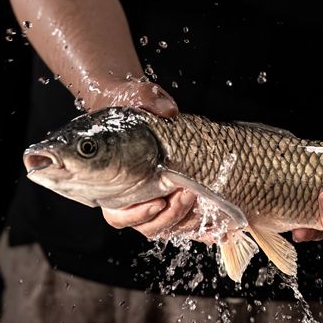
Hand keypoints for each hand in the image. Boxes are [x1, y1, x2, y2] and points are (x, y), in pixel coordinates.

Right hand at [92, 80, 203, 241]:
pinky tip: (210, 215)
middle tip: (185, 194)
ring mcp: (152, 199)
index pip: (118, 215)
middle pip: (147, 226)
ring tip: (195, 194)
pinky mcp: (172, 198)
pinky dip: (197, 223)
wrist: (142, 105)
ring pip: (166, 226)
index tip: (158, 202)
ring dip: (184, 216)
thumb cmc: (129, 104)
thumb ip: (146, 99)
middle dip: (169, 215)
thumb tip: (169, 110)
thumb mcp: (134, 96)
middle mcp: (131, 197)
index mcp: (112, 184)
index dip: (137, 214)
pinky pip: (183, 222)